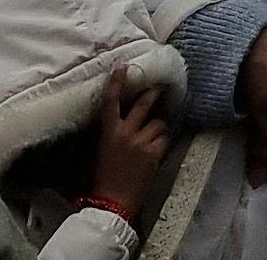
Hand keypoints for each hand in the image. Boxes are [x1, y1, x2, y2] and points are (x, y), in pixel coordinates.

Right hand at [85, 63, 172, 212]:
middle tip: (160, 85)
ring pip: (159, 123)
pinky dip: (161, 143)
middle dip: (153, 93)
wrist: (113, 200)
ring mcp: (141, 142)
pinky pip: (164, 139)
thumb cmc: (104, 177)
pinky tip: (155, 152)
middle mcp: (125, 133)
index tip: (123, 66)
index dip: (116, 82)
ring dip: (158, 128)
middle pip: (143, 104)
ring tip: (152, 138)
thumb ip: (113, 133)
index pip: (110, 101)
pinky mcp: (154, 152)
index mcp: (108, 132)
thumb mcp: (103, 150)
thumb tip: (123, 120)